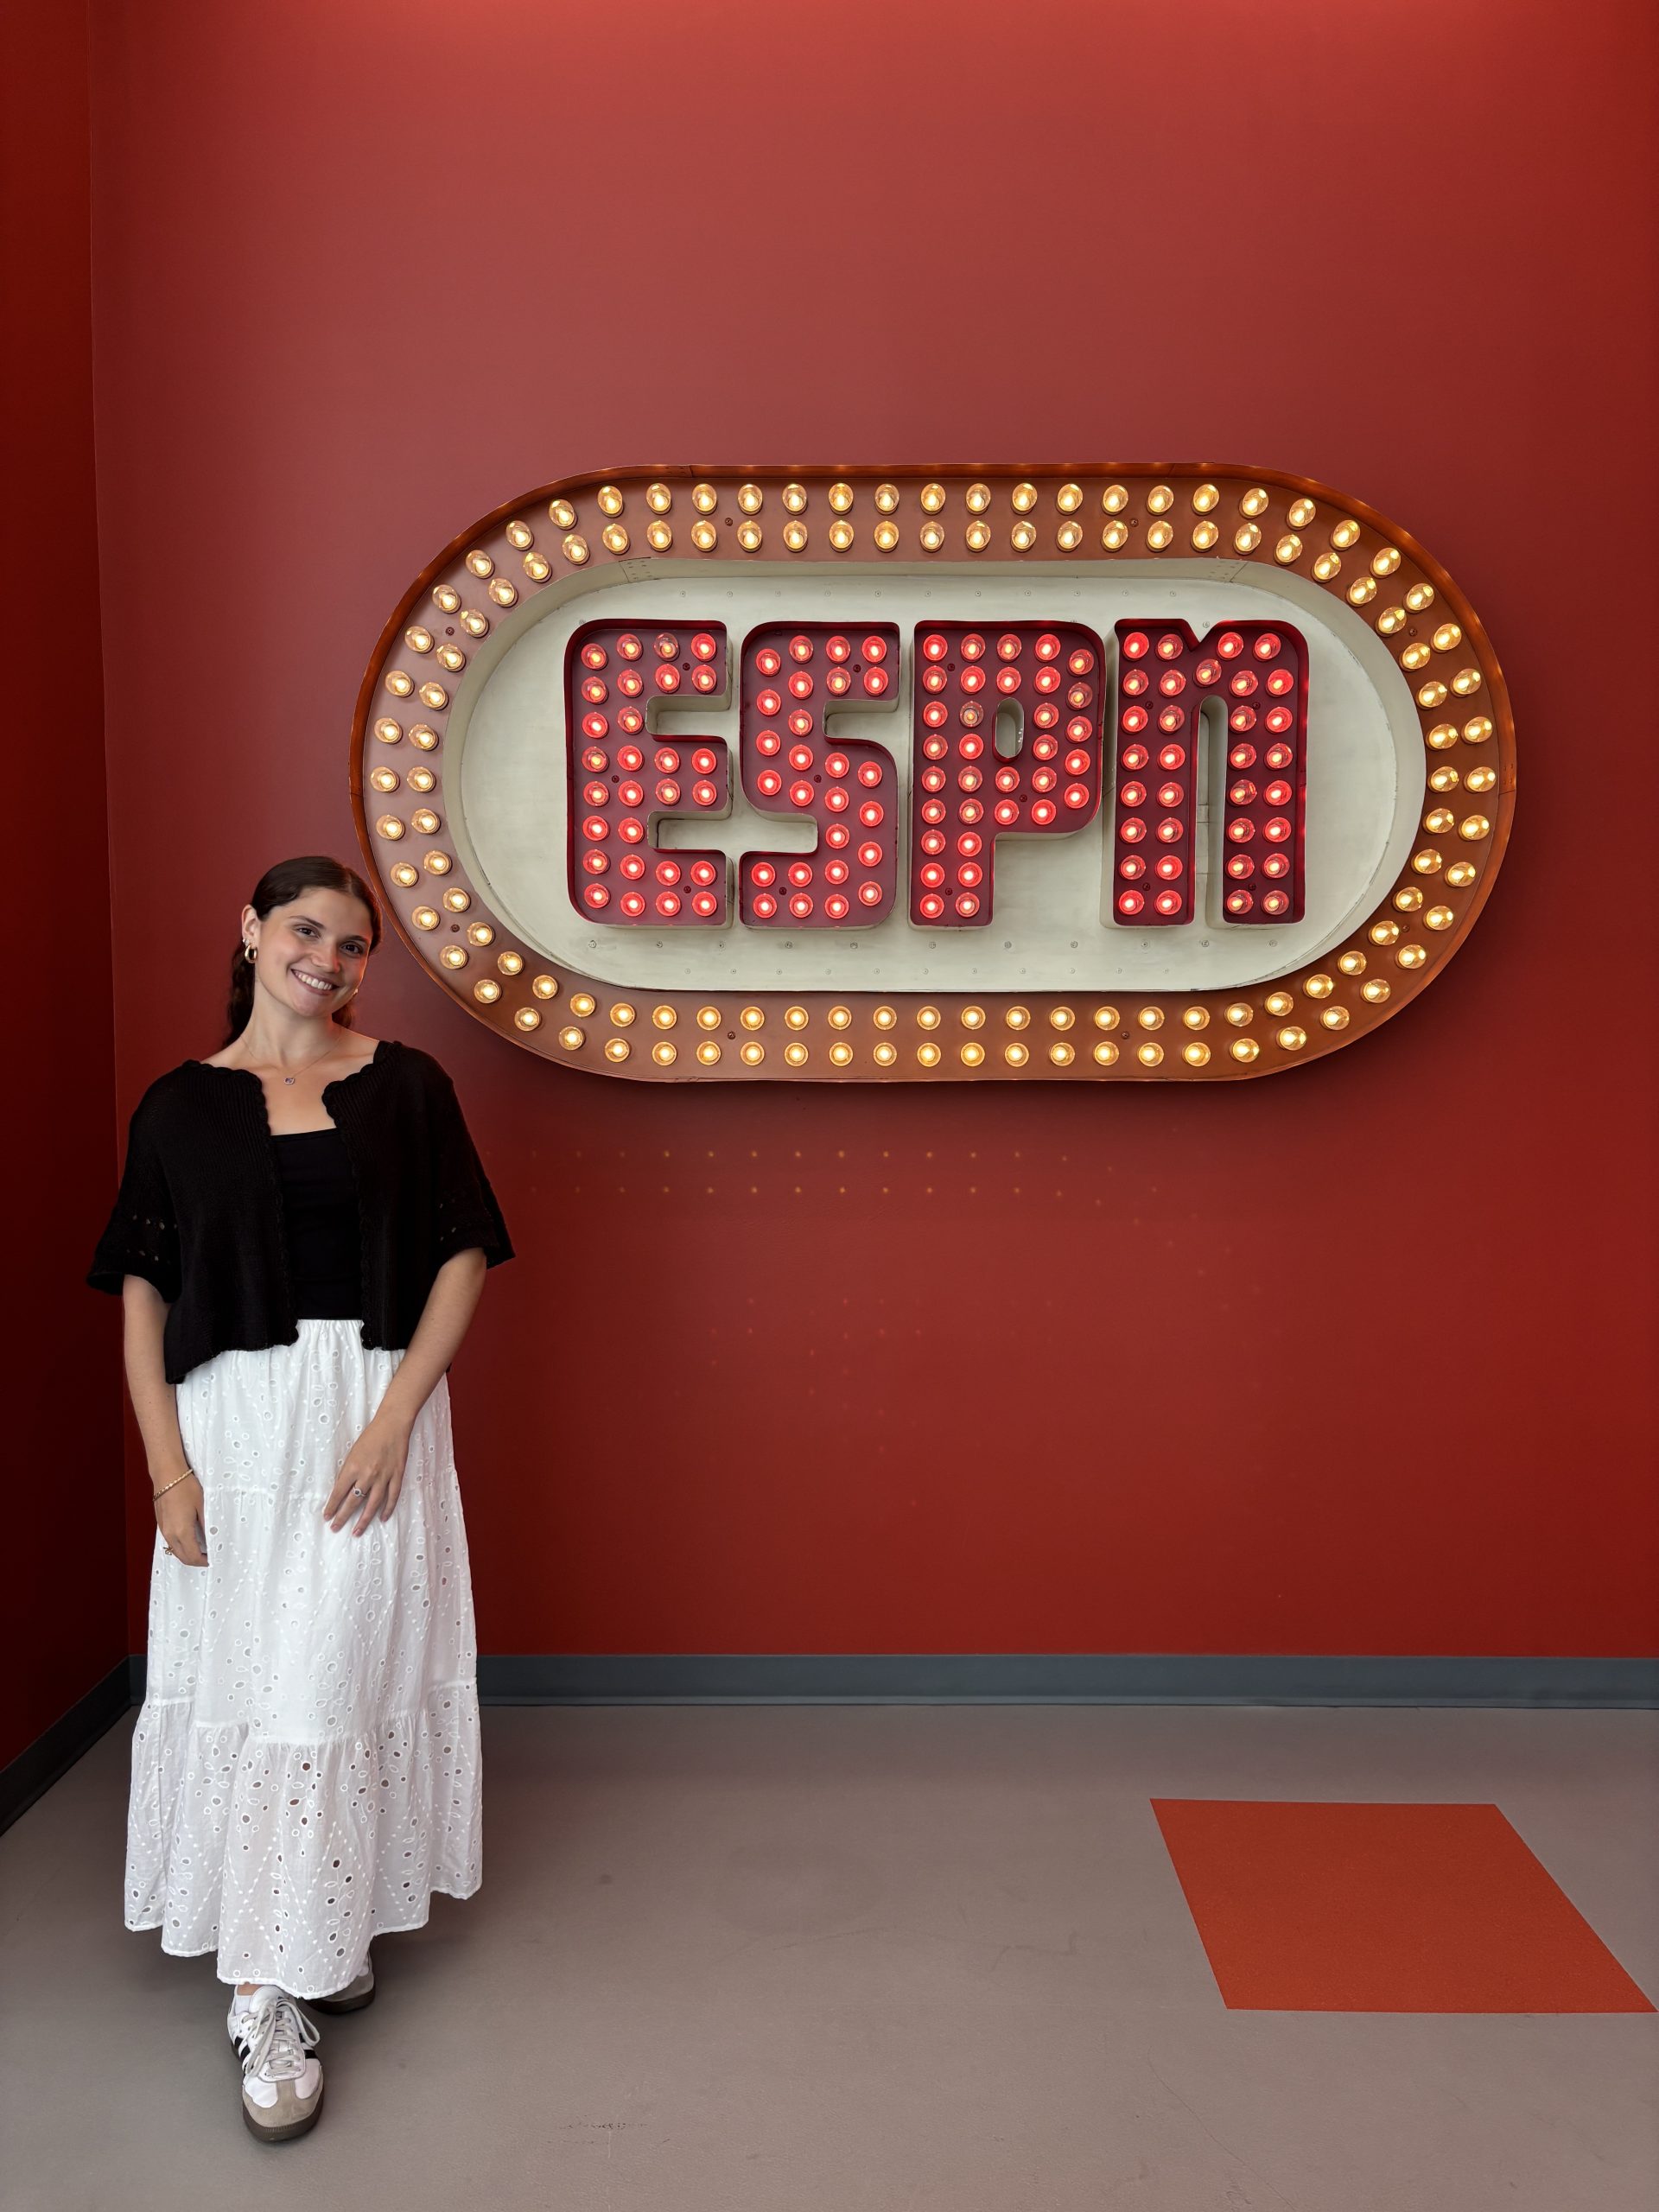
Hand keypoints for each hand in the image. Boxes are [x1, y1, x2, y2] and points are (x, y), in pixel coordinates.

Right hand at [155, 1475, 207, 1567]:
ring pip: (175, 1551)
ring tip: (202, 1549)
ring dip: (188, 1554)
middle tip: (209, 1557)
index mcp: (182, 1531)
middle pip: (182, 1557)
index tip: (214, 1559)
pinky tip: (191, 1539)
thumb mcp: (202, 1506)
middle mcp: (170, 1534)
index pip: (193, 1556)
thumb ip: (207, 1525)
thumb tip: (213, 1539)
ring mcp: (163, 1530)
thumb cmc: (186, 1487)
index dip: (204, 1561)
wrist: (167, 1475)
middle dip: (196, 1561)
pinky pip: (170, 1542)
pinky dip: (181, 1546)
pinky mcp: (161, 1524)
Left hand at [323, 1415, 412, 1535]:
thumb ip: (349, 1471)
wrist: (392, 1424)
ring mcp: (383, 1476)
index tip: (327, 1517)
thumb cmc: (371, 1436)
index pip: (339, 1492)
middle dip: (343, 1517)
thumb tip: (343, 1490)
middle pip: (353, 1501)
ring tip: (357, 1532)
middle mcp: (367, 1474)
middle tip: (336, 1528)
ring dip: (364, 1520)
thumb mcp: (353, 1452)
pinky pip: (392, 1497)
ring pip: (372, 1504)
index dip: (332, 1506)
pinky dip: (387, 1509)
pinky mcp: (397, 1475)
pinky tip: (382, 1519)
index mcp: (353, 1467)